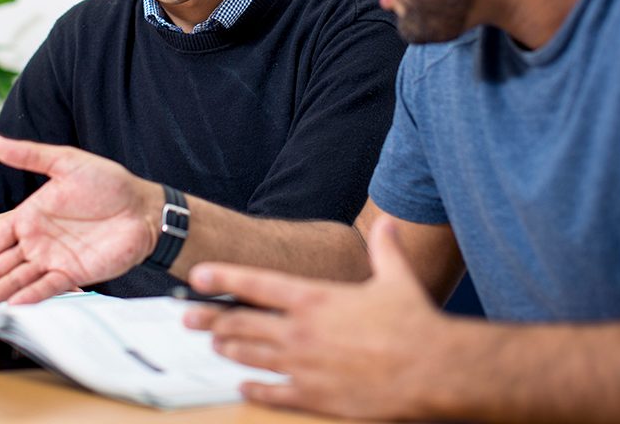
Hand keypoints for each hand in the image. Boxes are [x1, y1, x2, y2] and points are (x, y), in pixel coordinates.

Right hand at [0, 135, 161, 313]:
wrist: (143, 207)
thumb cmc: (108, 182)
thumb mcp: (66, 162)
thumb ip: (31, 156)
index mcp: (30, 217)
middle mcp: (37, 241)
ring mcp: (54, 259)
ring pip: (16, 281)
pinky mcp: (74, 273)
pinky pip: (47, 287)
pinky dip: (29, 297)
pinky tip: (10, 307)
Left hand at [185, 218, 475, 419]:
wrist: (433, 369)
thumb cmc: (415, 322)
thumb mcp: (396, 277)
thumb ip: (384, 249)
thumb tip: (386, 223)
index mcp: (315, 298)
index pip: (257, 283)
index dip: (224, 277)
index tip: (198, 275)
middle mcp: (302, 331)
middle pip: (242, 322)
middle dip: (210, 318)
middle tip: (186, 317)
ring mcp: (305, 366)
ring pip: (252, 356)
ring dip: (228, 348)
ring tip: (212, 343)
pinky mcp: (316, 396)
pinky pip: (274, 393)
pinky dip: (254, 388)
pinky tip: (242, 384)